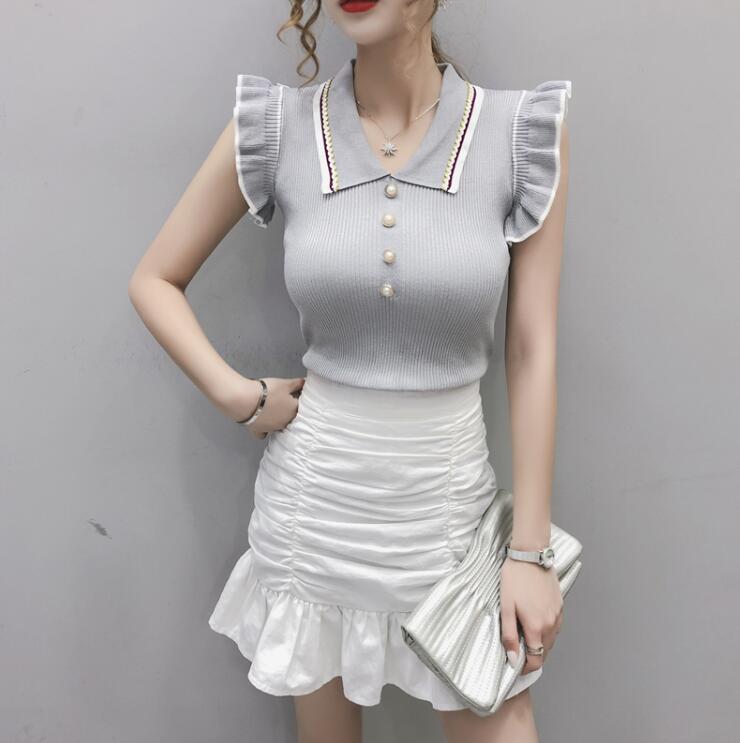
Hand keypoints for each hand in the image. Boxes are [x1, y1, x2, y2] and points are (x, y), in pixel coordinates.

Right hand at [229, 376, 304, 438]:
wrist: (246, 400)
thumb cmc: (265, 392)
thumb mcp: (285, 383)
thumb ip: (297, 384)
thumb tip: (304, 383)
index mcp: (293, 411)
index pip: (300, 405)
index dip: (295, 398)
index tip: (291, 393)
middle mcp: (285, 422)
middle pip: (289, 416)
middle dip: (286, 409)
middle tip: (279, 399)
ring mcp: (272, 428)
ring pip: (278, 425)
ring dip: (277, 418)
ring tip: (270, 407)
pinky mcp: (259, 431)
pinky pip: (264, 433)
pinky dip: (264, 429)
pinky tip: (263, 422)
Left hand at [500, 556, 563, 673]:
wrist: (530, 555)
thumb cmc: (515, 579)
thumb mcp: (505, 607)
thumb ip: (509, 635)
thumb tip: (513, 659)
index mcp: (536, 627)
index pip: (536, 660)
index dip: (526, 668)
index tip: (517, 666)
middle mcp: (551, 624)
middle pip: (544, 652)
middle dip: (533, 656)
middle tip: (517, 650)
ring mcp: (557, 615)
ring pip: (551, 640)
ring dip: (540, 644)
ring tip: (524, 636)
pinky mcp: (560, 606)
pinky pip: (555, 627)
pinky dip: (547, 631)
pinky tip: (535, 622)